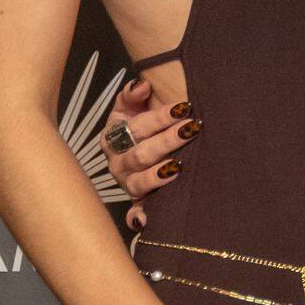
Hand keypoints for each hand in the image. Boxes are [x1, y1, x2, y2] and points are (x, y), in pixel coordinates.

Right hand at [104, 71, 196, 228]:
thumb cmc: (142, 126)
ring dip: (158, 176)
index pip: (136, 127)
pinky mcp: (138, 202)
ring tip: (180, 166)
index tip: (183, 108)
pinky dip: (140, 217)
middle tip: (192, 130)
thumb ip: (133, 95)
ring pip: (139, 182)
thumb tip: (141, 85)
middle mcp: (118, 162)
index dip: (159, 118)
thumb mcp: (132, 109)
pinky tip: (147, 219)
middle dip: (167, 141)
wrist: (145, 148)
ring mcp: (127, 184)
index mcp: (113, 137)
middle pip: (141, 154)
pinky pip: (136, 213)